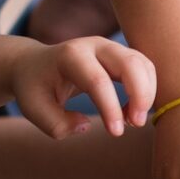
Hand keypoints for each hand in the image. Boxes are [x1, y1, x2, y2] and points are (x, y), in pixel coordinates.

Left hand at [11, 37, 155, 137]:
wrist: (34, 64)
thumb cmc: (34, 87)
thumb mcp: (33, 108)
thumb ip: (56, 124)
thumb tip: (86, 125)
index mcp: (70, 56)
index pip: (98, 80)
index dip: (111, 108)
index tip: (116, 132)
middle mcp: (95, 45)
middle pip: (130, 64)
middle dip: (140, 95)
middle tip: (136, 124)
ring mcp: (111, 46)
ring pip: (143, 64)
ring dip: (146, 94)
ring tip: (132, 120)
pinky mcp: (121, 53)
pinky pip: (144, 68)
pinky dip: (146, 90)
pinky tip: (131, 111)